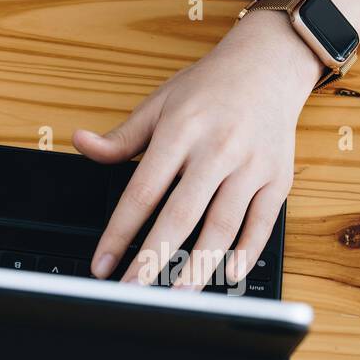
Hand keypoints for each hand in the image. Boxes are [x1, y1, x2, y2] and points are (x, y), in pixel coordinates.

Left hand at [74, 11, 322, 287]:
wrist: (267, 65)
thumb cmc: (207, 88)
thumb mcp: (158, 103)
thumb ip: (121, 137)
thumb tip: (80, 143)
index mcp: (180, 131)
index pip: (142, 191)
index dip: (120, 232)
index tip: (102, 263)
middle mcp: (217, 149)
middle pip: (181, 214)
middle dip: (154, 258)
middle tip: (133, 290)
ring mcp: (251, 165)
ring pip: (223, 225)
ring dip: (200, 265)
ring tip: (177, 295)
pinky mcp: (278, 178)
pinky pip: (262, 222)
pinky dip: (246, 252)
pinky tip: (228, 275)